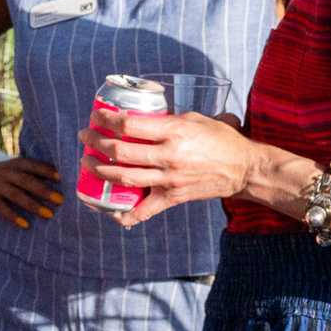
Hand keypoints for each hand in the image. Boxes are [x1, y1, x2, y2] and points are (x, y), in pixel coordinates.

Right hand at [0, 147, 60, 229]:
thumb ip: (31, 173)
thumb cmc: (1, 174)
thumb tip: (60, 182)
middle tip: (61, 199)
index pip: (34, 166)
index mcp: (16, 164)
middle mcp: (6, 173)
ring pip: (16, 194)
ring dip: (33, 204)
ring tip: (48, 214)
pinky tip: (24, 224)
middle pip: (26, 180)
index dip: (48, 170)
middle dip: (44, 189)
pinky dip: (13, 216)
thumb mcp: (14, 168)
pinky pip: (0, 207)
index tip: (63, 177)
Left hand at [77, 107, 267, 226]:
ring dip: (99, 170)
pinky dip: (124, 214)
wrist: (245, 168)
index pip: (130, 125)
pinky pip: (144, 211)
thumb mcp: (194, 120)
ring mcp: (170, 180)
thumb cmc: (221, 139)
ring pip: (124, 178)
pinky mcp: (173, 198)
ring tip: (87, 161)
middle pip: (120, 151)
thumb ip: (166, 120)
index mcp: (174, 132)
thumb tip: (138, 117)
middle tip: (86, 137)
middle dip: (96, 143)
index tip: (96, 116)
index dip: (106, 120)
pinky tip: (109, 210)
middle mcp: (169, 156)